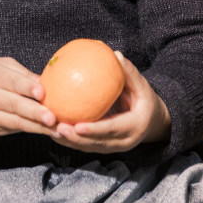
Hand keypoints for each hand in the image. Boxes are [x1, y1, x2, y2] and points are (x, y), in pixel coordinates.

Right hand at [0, 57, 57, 137]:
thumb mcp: (0, 66)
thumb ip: (22, 74)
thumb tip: (48, 82)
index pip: (10, 81)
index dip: (26, 87)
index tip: (42, 92)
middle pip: (13, 104)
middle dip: (34, 112)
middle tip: (52, 117)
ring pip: (16, 122)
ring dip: (38, 126)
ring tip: (57, 129)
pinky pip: (15, 130)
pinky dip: (33, 130)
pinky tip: (49, 132)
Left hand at [48, 52, 171, 153]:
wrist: (151, 121)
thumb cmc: (143, 98)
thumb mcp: (141, 85)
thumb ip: (129, 72)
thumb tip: (115, 54)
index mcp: (134, 126)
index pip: (112, 129)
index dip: (95, 130)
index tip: (77, 126)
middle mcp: (124, 141)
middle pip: (97, 143)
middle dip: (76, 139)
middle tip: (58, 127)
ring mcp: (114, 147)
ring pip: (89, 147)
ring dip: (69, 141)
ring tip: (51, 130)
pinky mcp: (104, 147)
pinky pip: (85, 145)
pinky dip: (70, 140)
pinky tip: (54, 129)